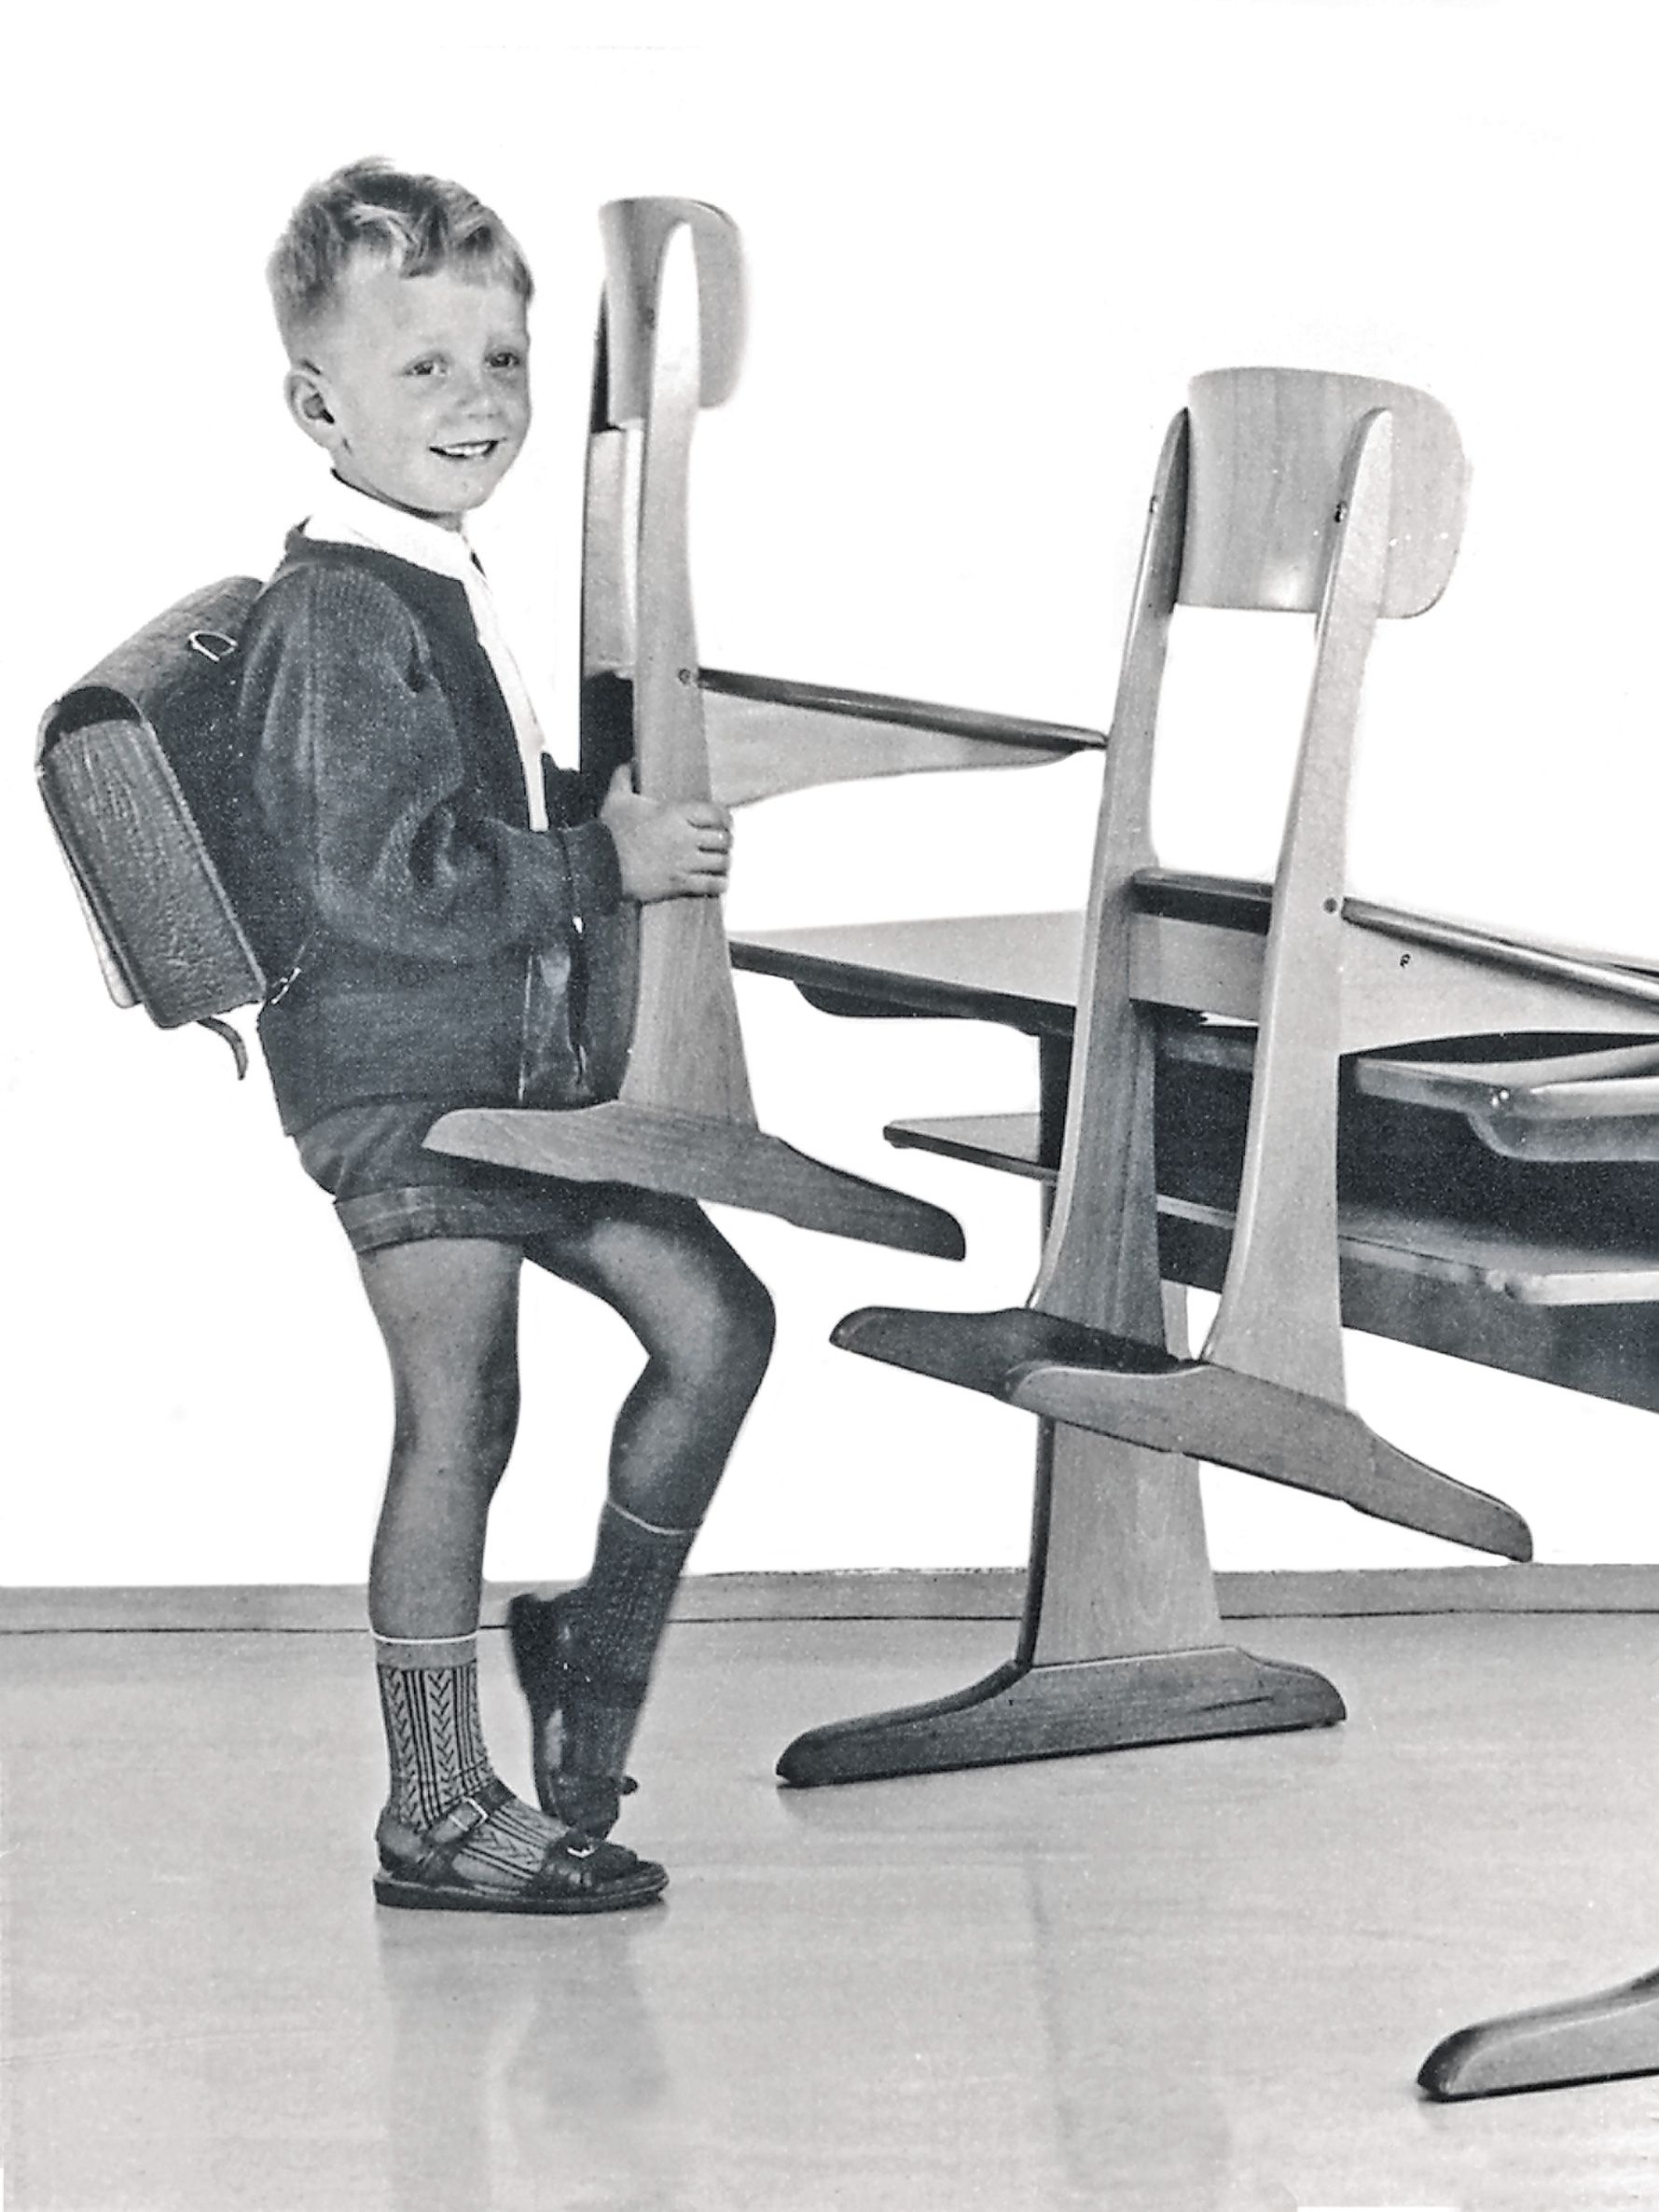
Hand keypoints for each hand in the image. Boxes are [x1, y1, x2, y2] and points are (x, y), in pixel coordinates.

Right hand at [601, 765, 733, 902]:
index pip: (717, 813)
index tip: (726, 823)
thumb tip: (630, 763)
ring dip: (723, 863)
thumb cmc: (609, 833)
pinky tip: (717, 882)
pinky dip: (719, 883)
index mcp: (675, 814)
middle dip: (726, 842)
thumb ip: (625, 777)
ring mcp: (684, 862)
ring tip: (719, 863)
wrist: (600, 866)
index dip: (726, 818)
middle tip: (722, 844)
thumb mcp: (616, 799)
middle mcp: (685, 837)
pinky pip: (713, 884)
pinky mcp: (680, 883)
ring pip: (721, 862)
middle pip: (724, 839)